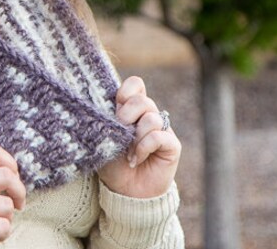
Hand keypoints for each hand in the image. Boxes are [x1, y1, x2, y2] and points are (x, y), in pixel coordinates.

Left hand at [98, 76, 180, 198]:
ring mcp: (162, 129)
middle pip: (142, 100)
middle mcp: (148, 116)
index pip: (135, 85)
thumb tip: (108, 105)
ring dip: (135, 137)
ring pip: (151, 117)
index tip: (115, 108)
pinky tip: (137, 159)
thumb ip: (108, 119)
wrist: (126, 191)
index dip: (125, 92)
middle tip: (119, 133)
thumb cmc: (112, 163)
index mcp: (131, 109)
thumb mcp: (104, 137)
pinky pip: (159, 136)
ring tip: (128, 153)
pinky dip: (144, 147)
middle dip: (126, 116)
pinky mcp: (172, 145)